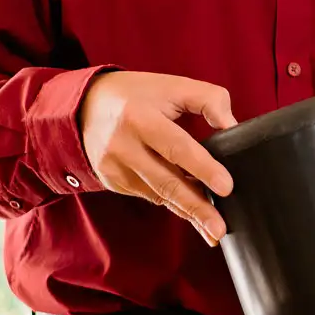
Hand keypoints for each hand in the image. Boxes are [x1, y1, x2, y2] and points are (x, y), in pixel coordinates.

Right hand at [78, 70, 236, 244]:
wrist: (83, 108)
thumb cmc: (136, 95)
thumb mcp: (171, 85)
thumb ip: (208, 99)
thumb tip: (232, 125)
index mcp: (140, 118)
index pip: (177, 147)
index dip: (203, 168)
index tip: (226, 187)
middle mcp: (124, 147)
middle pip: (166, 182)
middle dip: (196, 208)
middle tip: (220, 229)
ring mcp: (115, 168)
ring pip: (159, 195)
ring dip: (187, 212)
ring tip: (213, 229)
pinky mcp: (113, 182)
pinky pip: (149, 195)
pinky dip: (171, 203)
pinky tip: (191, 210)